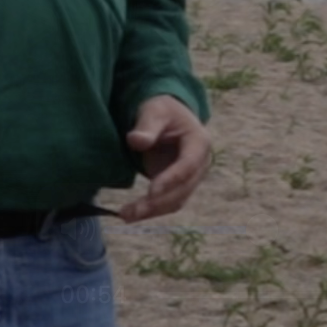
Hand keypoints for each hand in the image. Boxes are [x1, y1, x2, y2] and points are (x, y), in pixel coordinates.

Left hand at [118, 95, 210, 221]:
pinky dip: (152, 210)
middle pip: (183, 188)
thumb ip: (147, 125)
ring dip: (153, 211)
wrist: (167, 117)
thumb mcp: (154, 110)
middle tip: (130, 211)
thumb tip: (136, 141)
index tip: (151, 191)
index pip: (188, 165)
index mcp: (199, 141)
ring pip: (176, 200)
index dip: (171, 179)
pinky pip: (168, 203)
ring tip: (126, 215)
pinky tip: (131, 213)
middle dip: (158, 202)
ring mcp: (191, 177)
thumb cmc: (162, 111)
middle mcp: (200, 163)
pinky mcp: (179, 186)